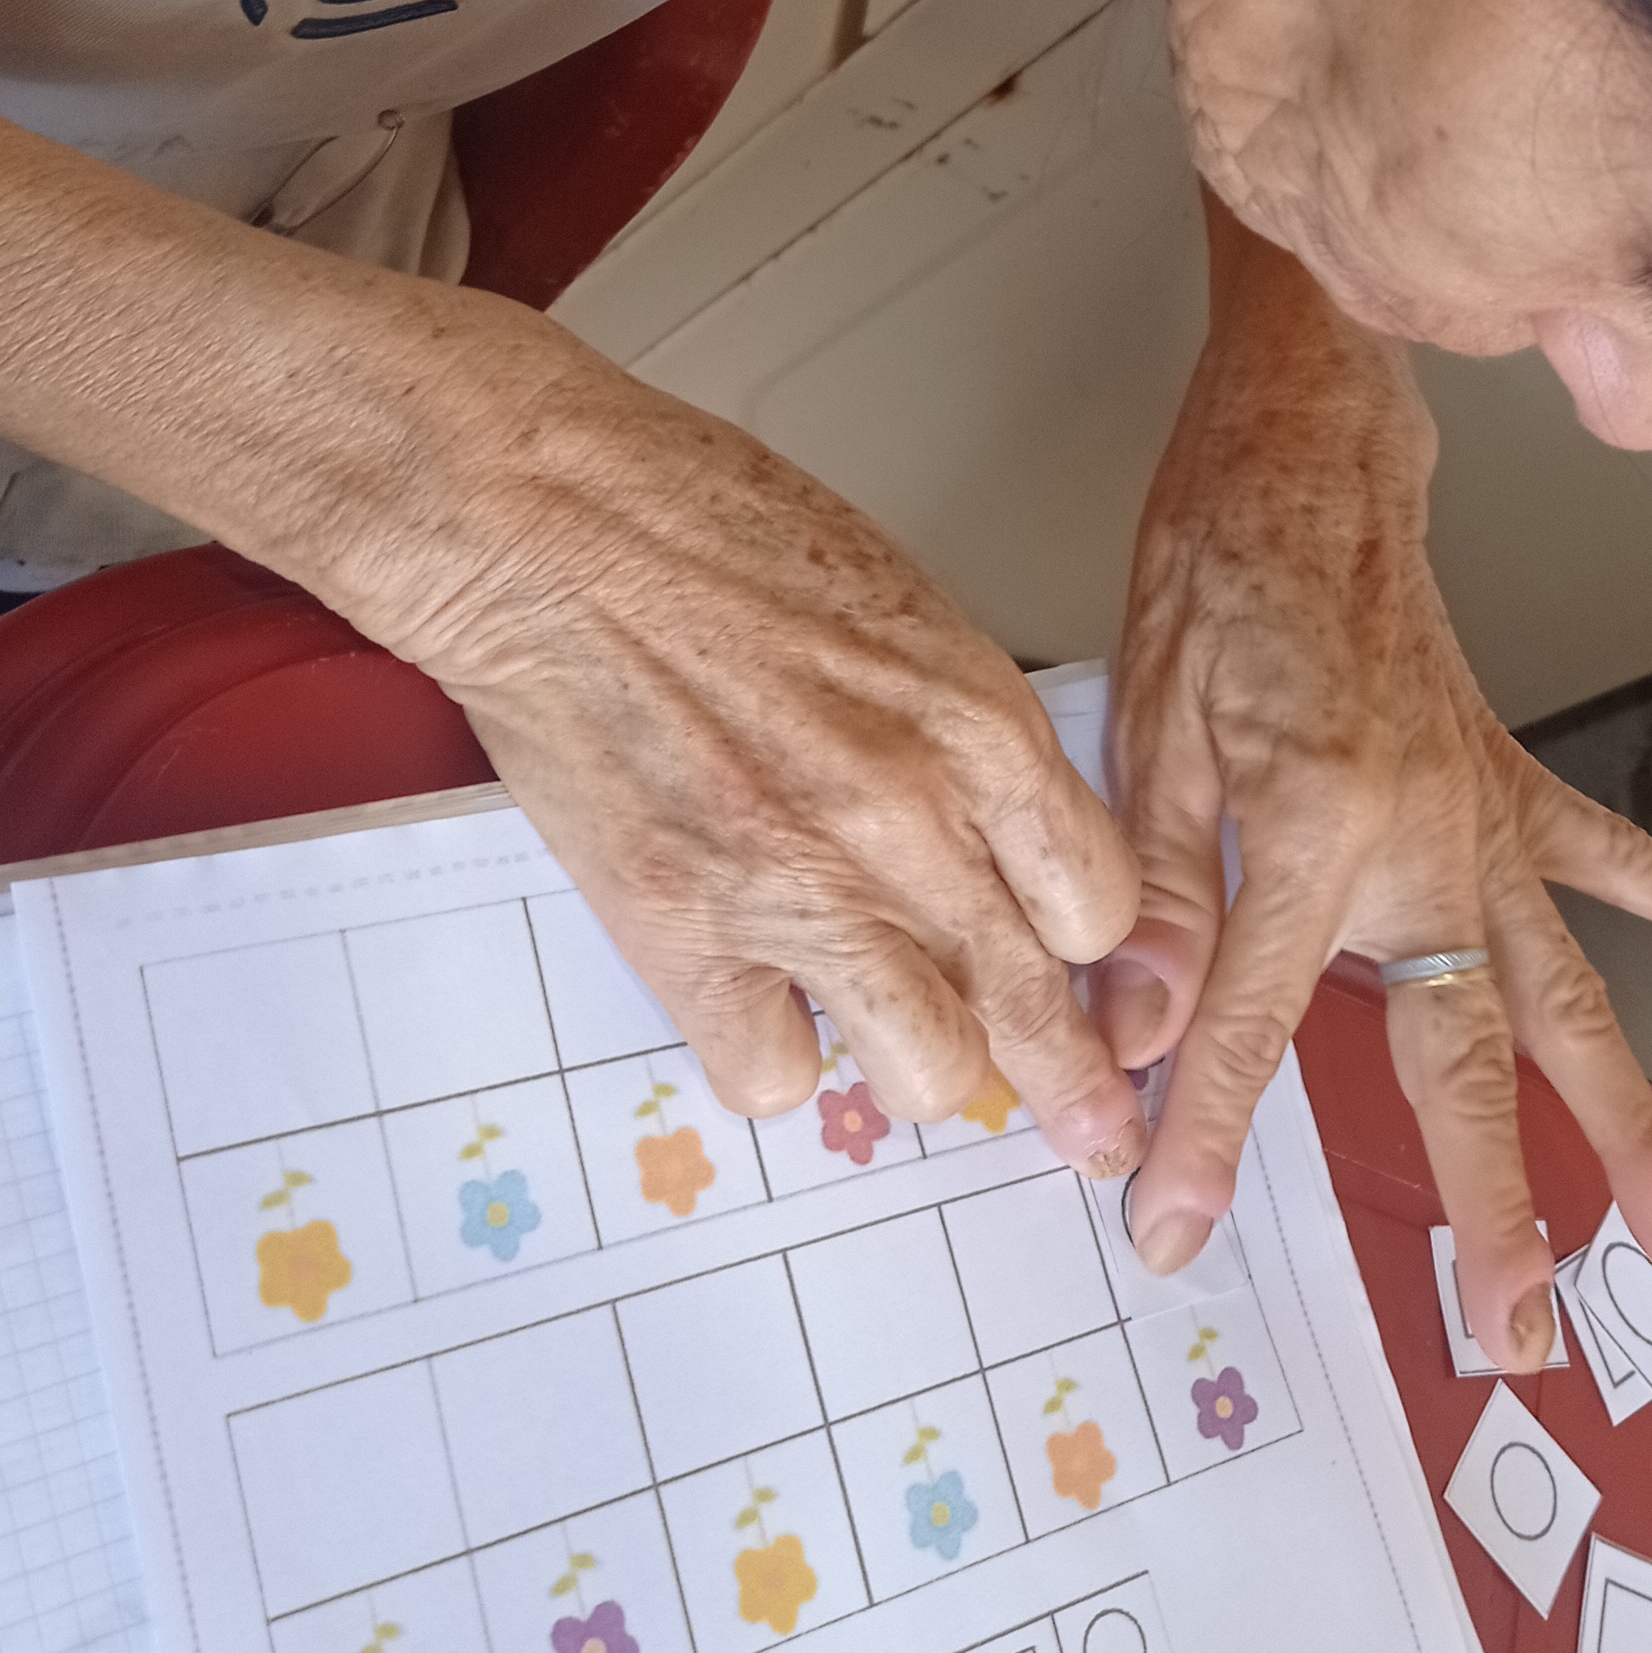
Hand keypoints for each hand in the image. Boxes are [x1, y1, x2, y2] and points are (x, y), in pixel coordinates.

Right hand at [330, 299, 1146, 1168]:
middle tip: (1089, 1126)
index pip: (1102, 908)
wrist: (548, 526)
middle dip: (1072, 1087)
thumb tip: (1006, 842)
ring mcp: (796, 891)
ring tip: (891, 1032)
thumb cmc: (712, 531)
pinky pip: (769, 1076)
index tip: (1080, 973)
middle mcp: (909, 825)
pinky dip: (769, 1051)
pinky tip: (758, 1000)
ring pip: (927, 1070)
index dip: (1090, 949)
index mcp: (980, 729)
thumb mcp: (904, 612)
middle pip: (1037, 1011)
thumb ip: (966, 742)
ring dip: (917, 1061)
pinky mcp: (682, 934)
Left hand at [1103, 206, 1651, 1367]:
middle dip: (1492, 1208)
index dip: (1204, 1135)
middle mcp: (1424, 842)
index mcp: (1312, 830)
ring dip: (1630, 1127)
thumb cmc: (1214, 567)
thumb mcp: (1144, 719)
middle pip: (1462, 1058)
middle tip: (1515, 1340)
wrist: (1307, 446)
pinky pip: (1617, 859)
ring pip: (1569, 1001)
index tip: (1172, 1234)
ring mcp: (1485, 818)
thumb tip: (1132, 1034)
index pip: (1245, 1022)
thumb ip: (1150, 886)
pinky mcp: (1510, 781)